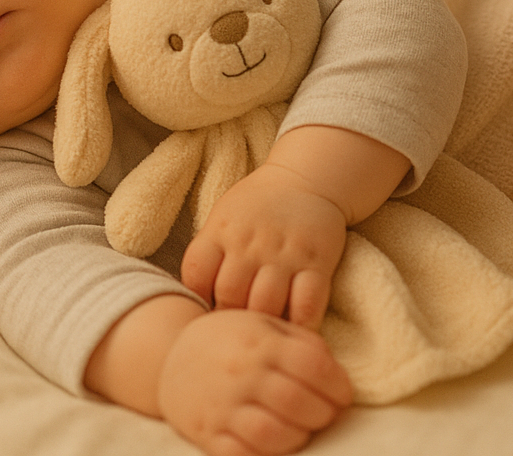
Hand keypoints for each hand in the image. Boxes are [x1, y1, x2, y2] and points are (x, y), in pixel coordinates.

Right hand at [159, 308, 351, 455]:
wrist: (169, 357)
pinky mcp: (206, 433)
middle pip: (299, 404)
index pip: (314, 367)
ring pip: (273, 435)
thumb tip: (335, 373)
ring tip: (300, 429)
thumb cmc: (229, 340)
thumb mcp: (263, 323)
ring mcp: (221, 406)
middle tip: (324, 414)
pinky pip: (242, 455)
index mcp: (259, 341)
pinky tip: (273, 443)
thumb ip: (302, 341)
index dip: (338, 386)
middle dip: (323, 415)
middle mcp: (240, 373)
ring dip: (298, 437)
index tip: (342, 395)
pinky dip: (265, 455)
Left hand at [181, 163, 346, 330]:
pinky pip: (307, 304)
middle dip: (228, 319)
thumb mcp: (223, 218)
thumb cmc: (257, 205)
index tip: (206, 311)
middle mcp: (250, 244)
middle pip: (230, 295)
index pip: (196, 275)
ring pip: (266, 304)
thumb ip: (210, 254)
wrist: (305, 179)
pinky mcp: (317, 264)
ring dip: (261, 323)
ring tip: (260, 333)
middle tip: (234, 332)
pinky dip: (300, 326)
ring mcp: (284, 255)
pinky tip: (293, 332)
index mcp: (221, 231)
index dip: (197, 300)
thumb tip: (196, 300)